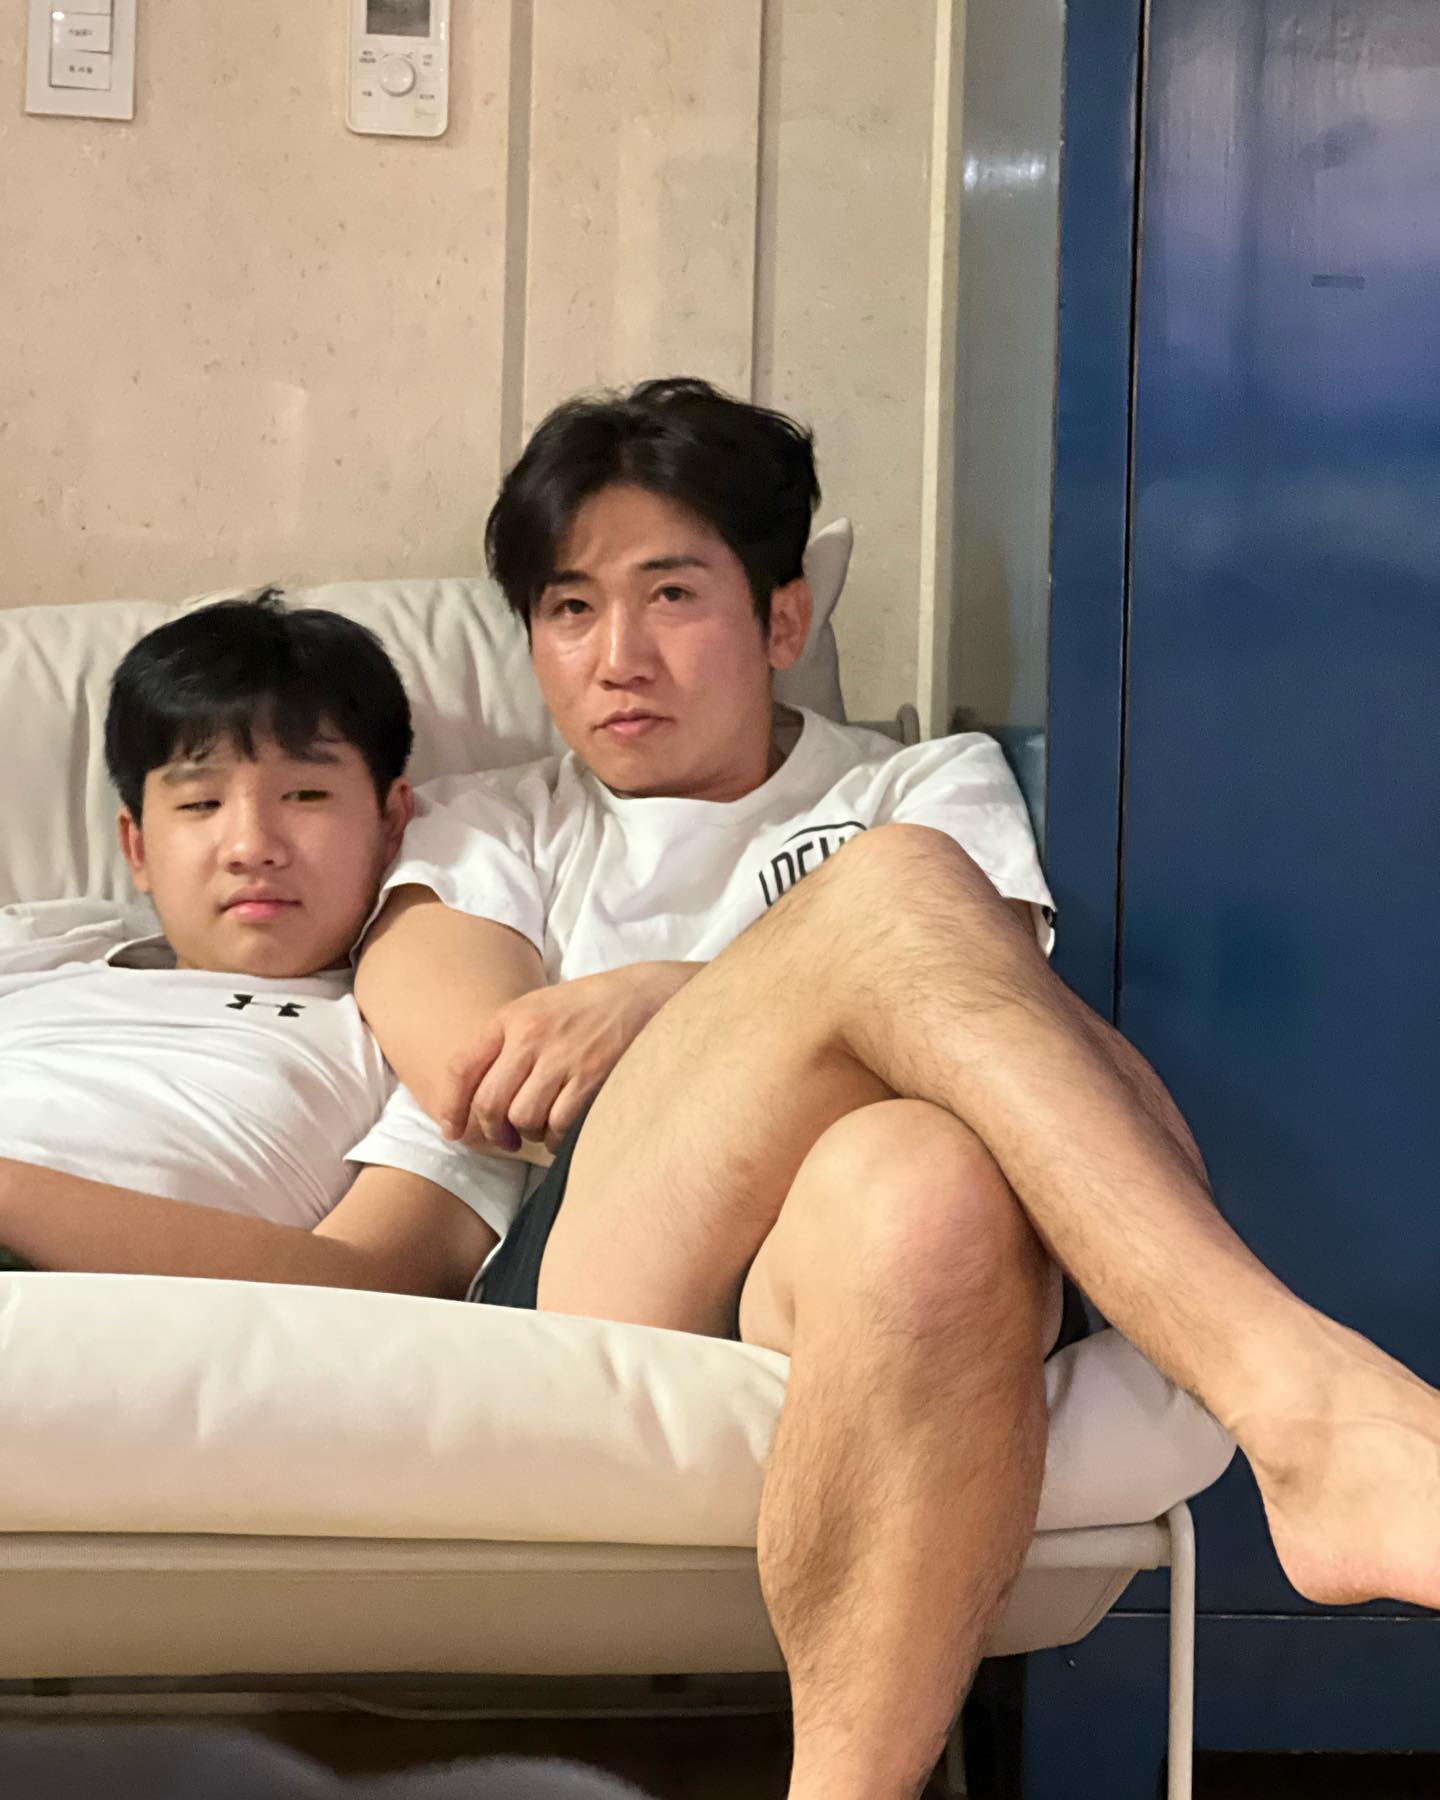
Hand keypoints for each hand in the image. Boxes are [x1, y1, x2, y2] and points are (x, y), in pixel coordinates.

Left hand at [437, 962, 698, 1152]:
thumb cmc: (587, 1007)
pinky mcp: (592, 1076)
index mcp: (511, 1018)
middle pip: (489, 1102)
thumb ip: (506, 1043)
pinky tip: (564, 1132)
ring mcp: (562, 1057)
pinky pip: (559, 1124)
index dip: (450, 1107)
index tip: (452, 1131)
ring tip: (541, 1128)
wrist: (643, 995)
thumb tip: (473, 1096)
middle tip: (505, 1139)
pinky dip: (557, 1138)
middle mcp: (531, 1036)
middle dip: (492, 1131)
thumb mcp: (537, 1008)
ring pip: (523, 1118)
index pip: (461, 1067)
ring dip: (529, 1134)